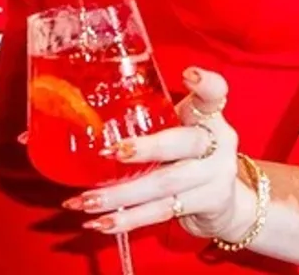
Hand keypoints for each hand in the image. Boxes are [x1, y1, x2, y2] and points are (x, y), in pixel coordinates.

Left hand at [62, 67, 254, 239]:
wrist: (228, 204)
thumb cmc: (188, 156)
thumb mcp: (178, 129)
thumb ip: (146, 121)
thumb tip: (70, 121)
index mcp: (208, 115)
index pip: (214, 93)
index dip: (205, 83)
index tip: (188, 75)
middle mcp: (218, 142)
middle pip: (183, 142)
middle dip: (146, 149)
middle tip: (112, 152)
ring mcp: (216, 175)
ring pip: (165, 185)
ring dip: (122, 195)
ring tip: (87, 200)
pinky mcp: (208, 204)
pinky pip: (163, 212)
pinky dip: (129, 220)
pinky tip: (101, 223)